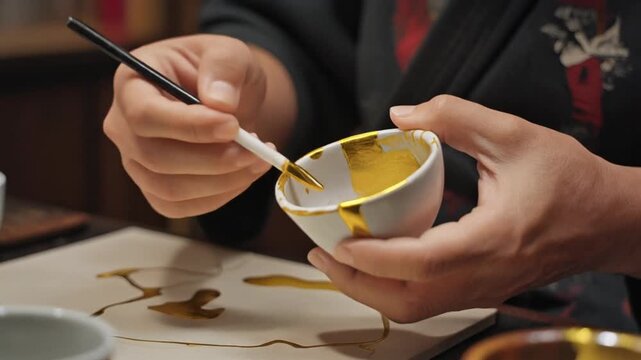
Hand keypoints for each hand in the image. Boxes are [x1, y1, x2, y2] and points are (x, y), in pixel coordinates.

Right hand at [104, 35, 286, 217]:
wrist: (225, 99)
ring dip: (223, 181)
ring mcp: (136, 162)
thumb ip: (224, 67)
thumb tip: (220, 103)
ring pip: (170, 189)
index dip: (188, 127)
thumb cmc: (219, 71)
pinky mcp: (155, 189)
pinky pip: (182, 207)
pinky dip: (220, 197)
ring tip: (258, 159)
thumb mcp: (228, 53)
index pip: (145, 115)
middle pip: (156, 159)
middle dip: (214, 160)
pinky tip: (244, 174)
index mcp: (132, 83)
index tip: (232, 126)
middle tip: (256, 149)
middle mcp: (124, 126)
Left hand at [307, 95, 626, 321]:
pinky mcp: (480, 290)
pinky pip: (427, 302)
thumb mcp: (515, 135)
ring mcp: (481, 290)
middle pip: (406, 300)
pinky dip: (392, 289)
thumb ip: (455, 117)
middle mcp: (482, 276)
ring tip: (337, 261)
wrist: (607, 221)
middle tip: (320, 254)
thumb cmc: (569, 180)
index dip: (373, 257)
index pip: (421, 262)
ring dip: (369, 290)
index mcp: (490, 240)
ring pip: (413, 308)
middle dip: (356, 282)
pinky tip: (374, 263)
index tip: (336, 240)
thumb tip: (400, 115)